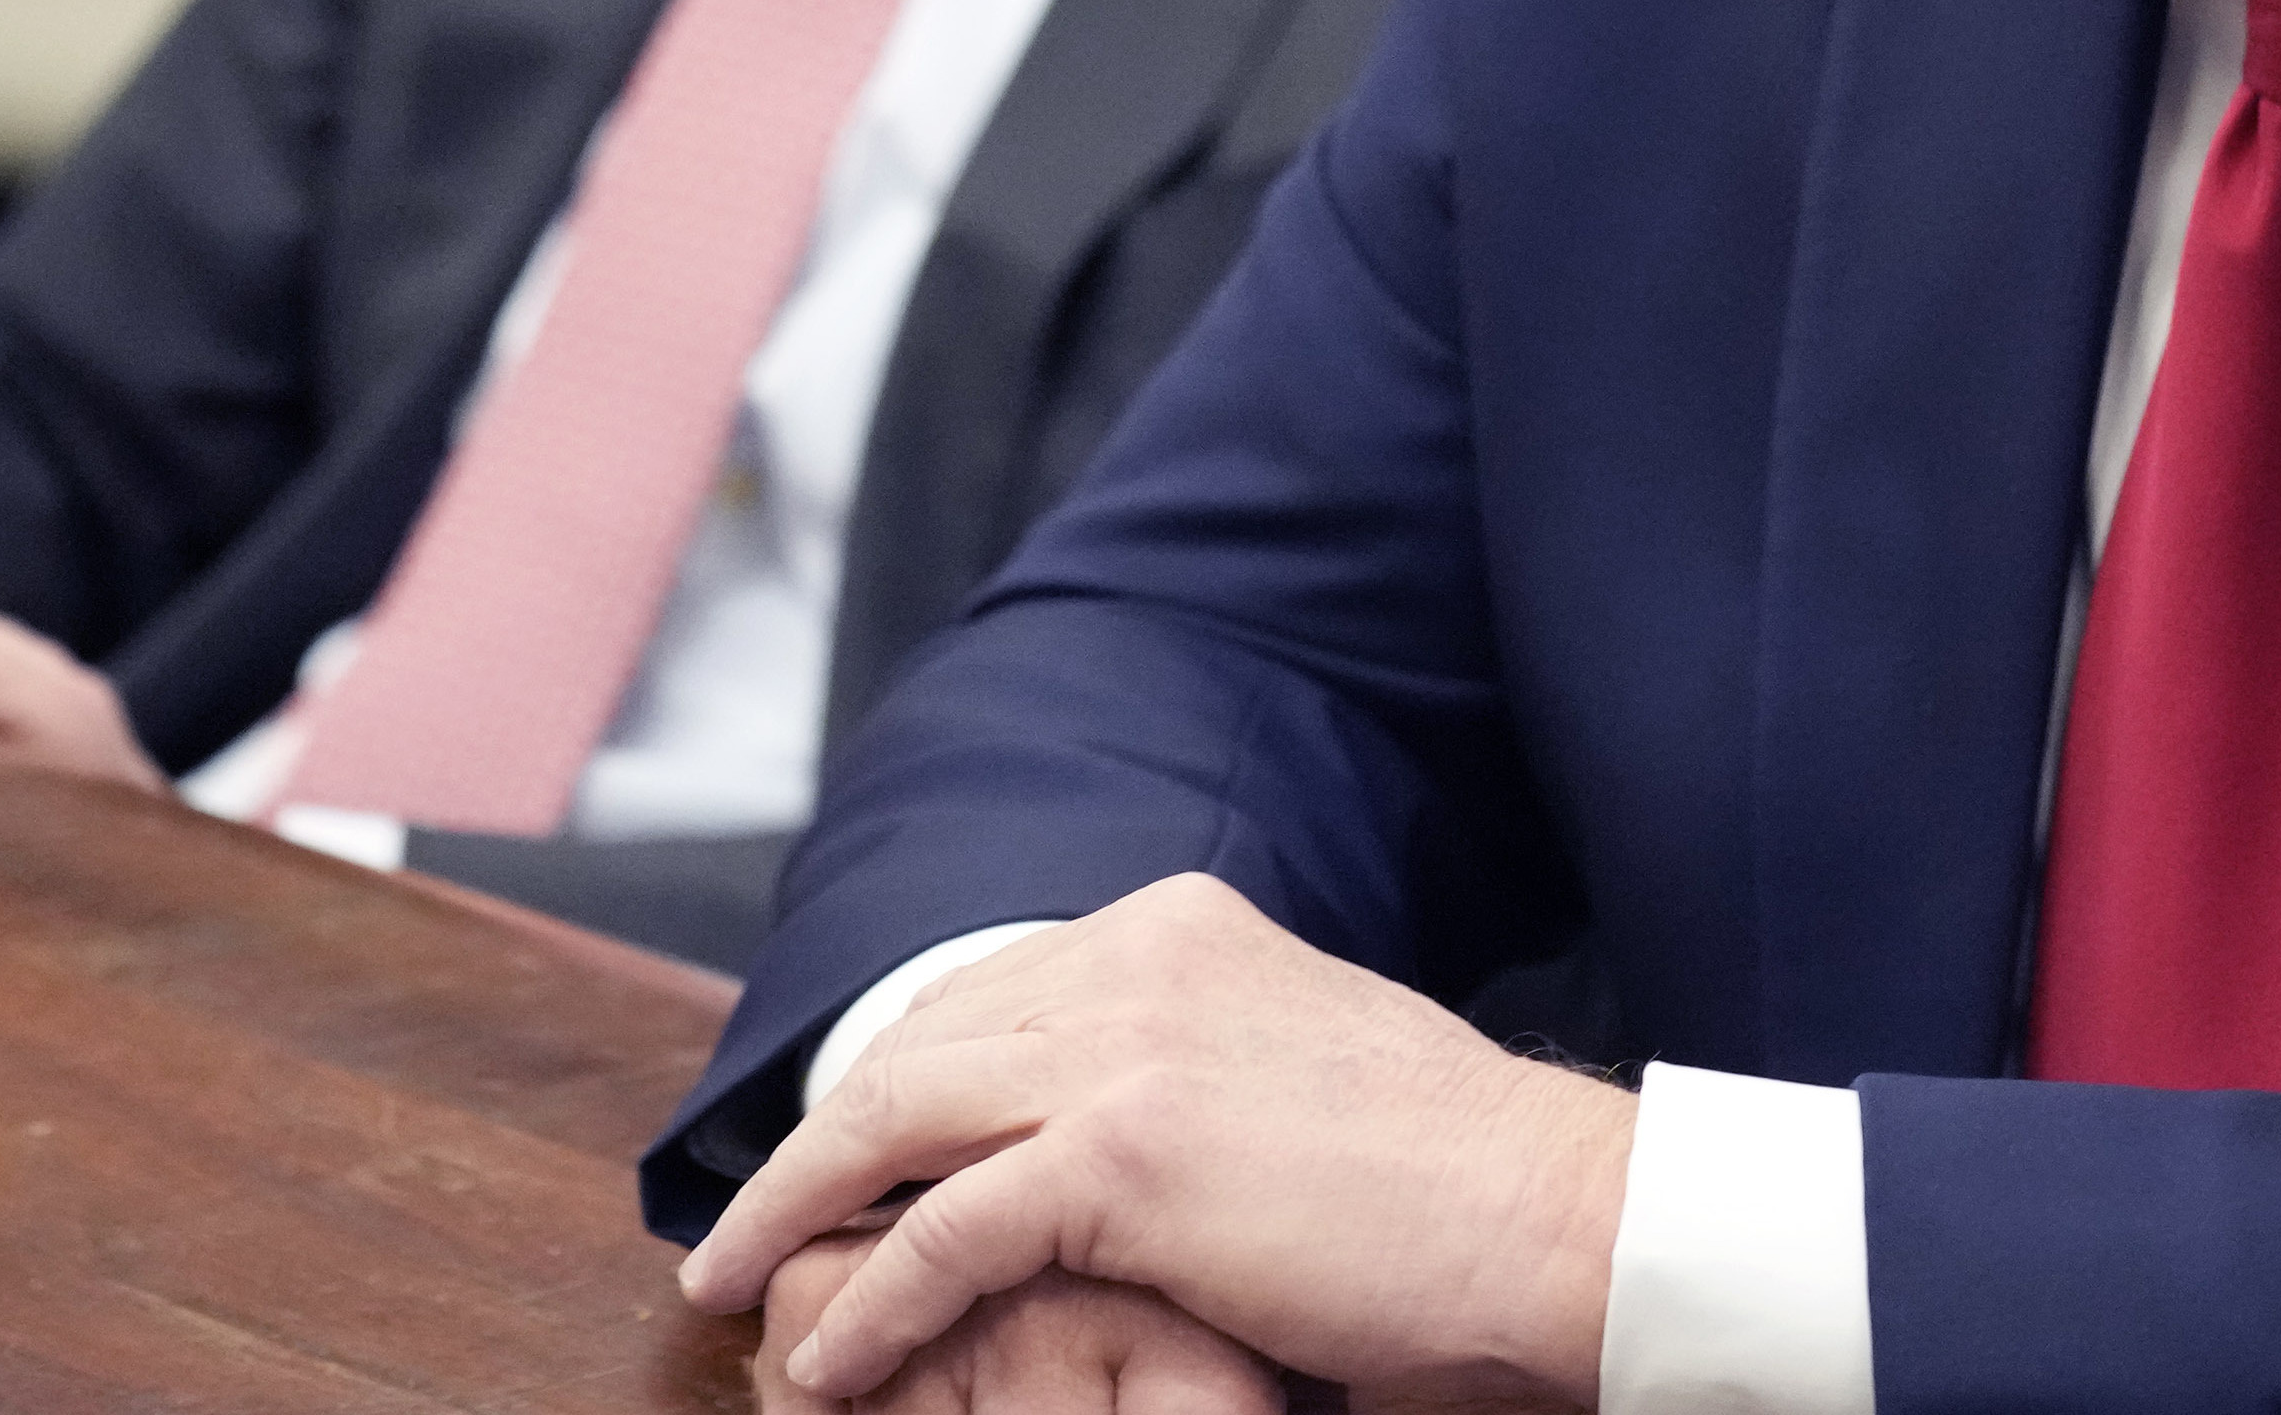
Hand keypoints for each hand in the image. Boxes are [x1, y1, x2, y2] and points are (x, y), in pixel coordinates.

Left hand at [682, 875, 1633, 1408]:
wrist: (1545, 1213)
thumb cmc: (1450, 1179)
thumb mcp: (1296, 1066)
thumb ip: (1193, 1068)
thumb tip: (1119, 1138)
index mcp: (1180, 924)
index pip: (986, 988)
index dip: (897, 1073)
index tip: (839, 1145)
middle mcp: (1137, 956)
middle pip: (917, 1042)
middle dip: (816, 1135)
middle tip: (743, 1219)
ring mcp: (1123, 1045)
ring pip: (896, 1118)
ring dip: (794, 1210)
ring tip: (735, 1282)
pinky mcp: (1119, 1154)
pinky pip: (940, 1231)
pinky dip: (868, 1297)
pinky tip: (831, 1355)